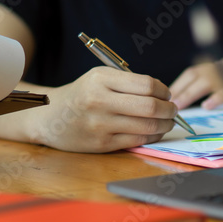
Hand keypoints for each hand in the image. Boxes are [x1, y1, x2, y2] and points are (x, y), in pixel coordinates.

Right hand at [25, 67, 177, 152]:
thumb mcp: (98, 77)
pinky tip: (153, 131)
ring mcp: (100, 124)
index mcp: (100, 79)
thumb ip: (128, 82)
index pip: (146, 84)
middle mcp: (99, 101)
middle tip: (173, 109)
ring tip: (167, 121)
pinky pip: (137, 141)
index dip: (163, 90)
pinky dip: (152, 136)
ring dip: (165, 125)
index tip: (167, 93)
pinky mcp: (102, 144)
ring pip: (147, 126)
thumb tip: (163, 94)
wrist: (50, 116)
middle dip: (169, 109)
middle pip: (150, 107)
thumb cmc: (81, 94)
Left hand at [169, 58, 222, 109]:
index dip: (179, 83)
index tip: (167, 97)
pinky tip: (209, 106)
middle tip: (169, 104)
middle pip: (198, 74)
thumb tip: (198, 104)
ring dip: (193, 92)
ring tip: (180, 105)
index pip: (194, 71)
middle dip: (181, 89)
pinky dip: (220, 96)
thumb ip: (220, 90)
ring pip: (212, 79)